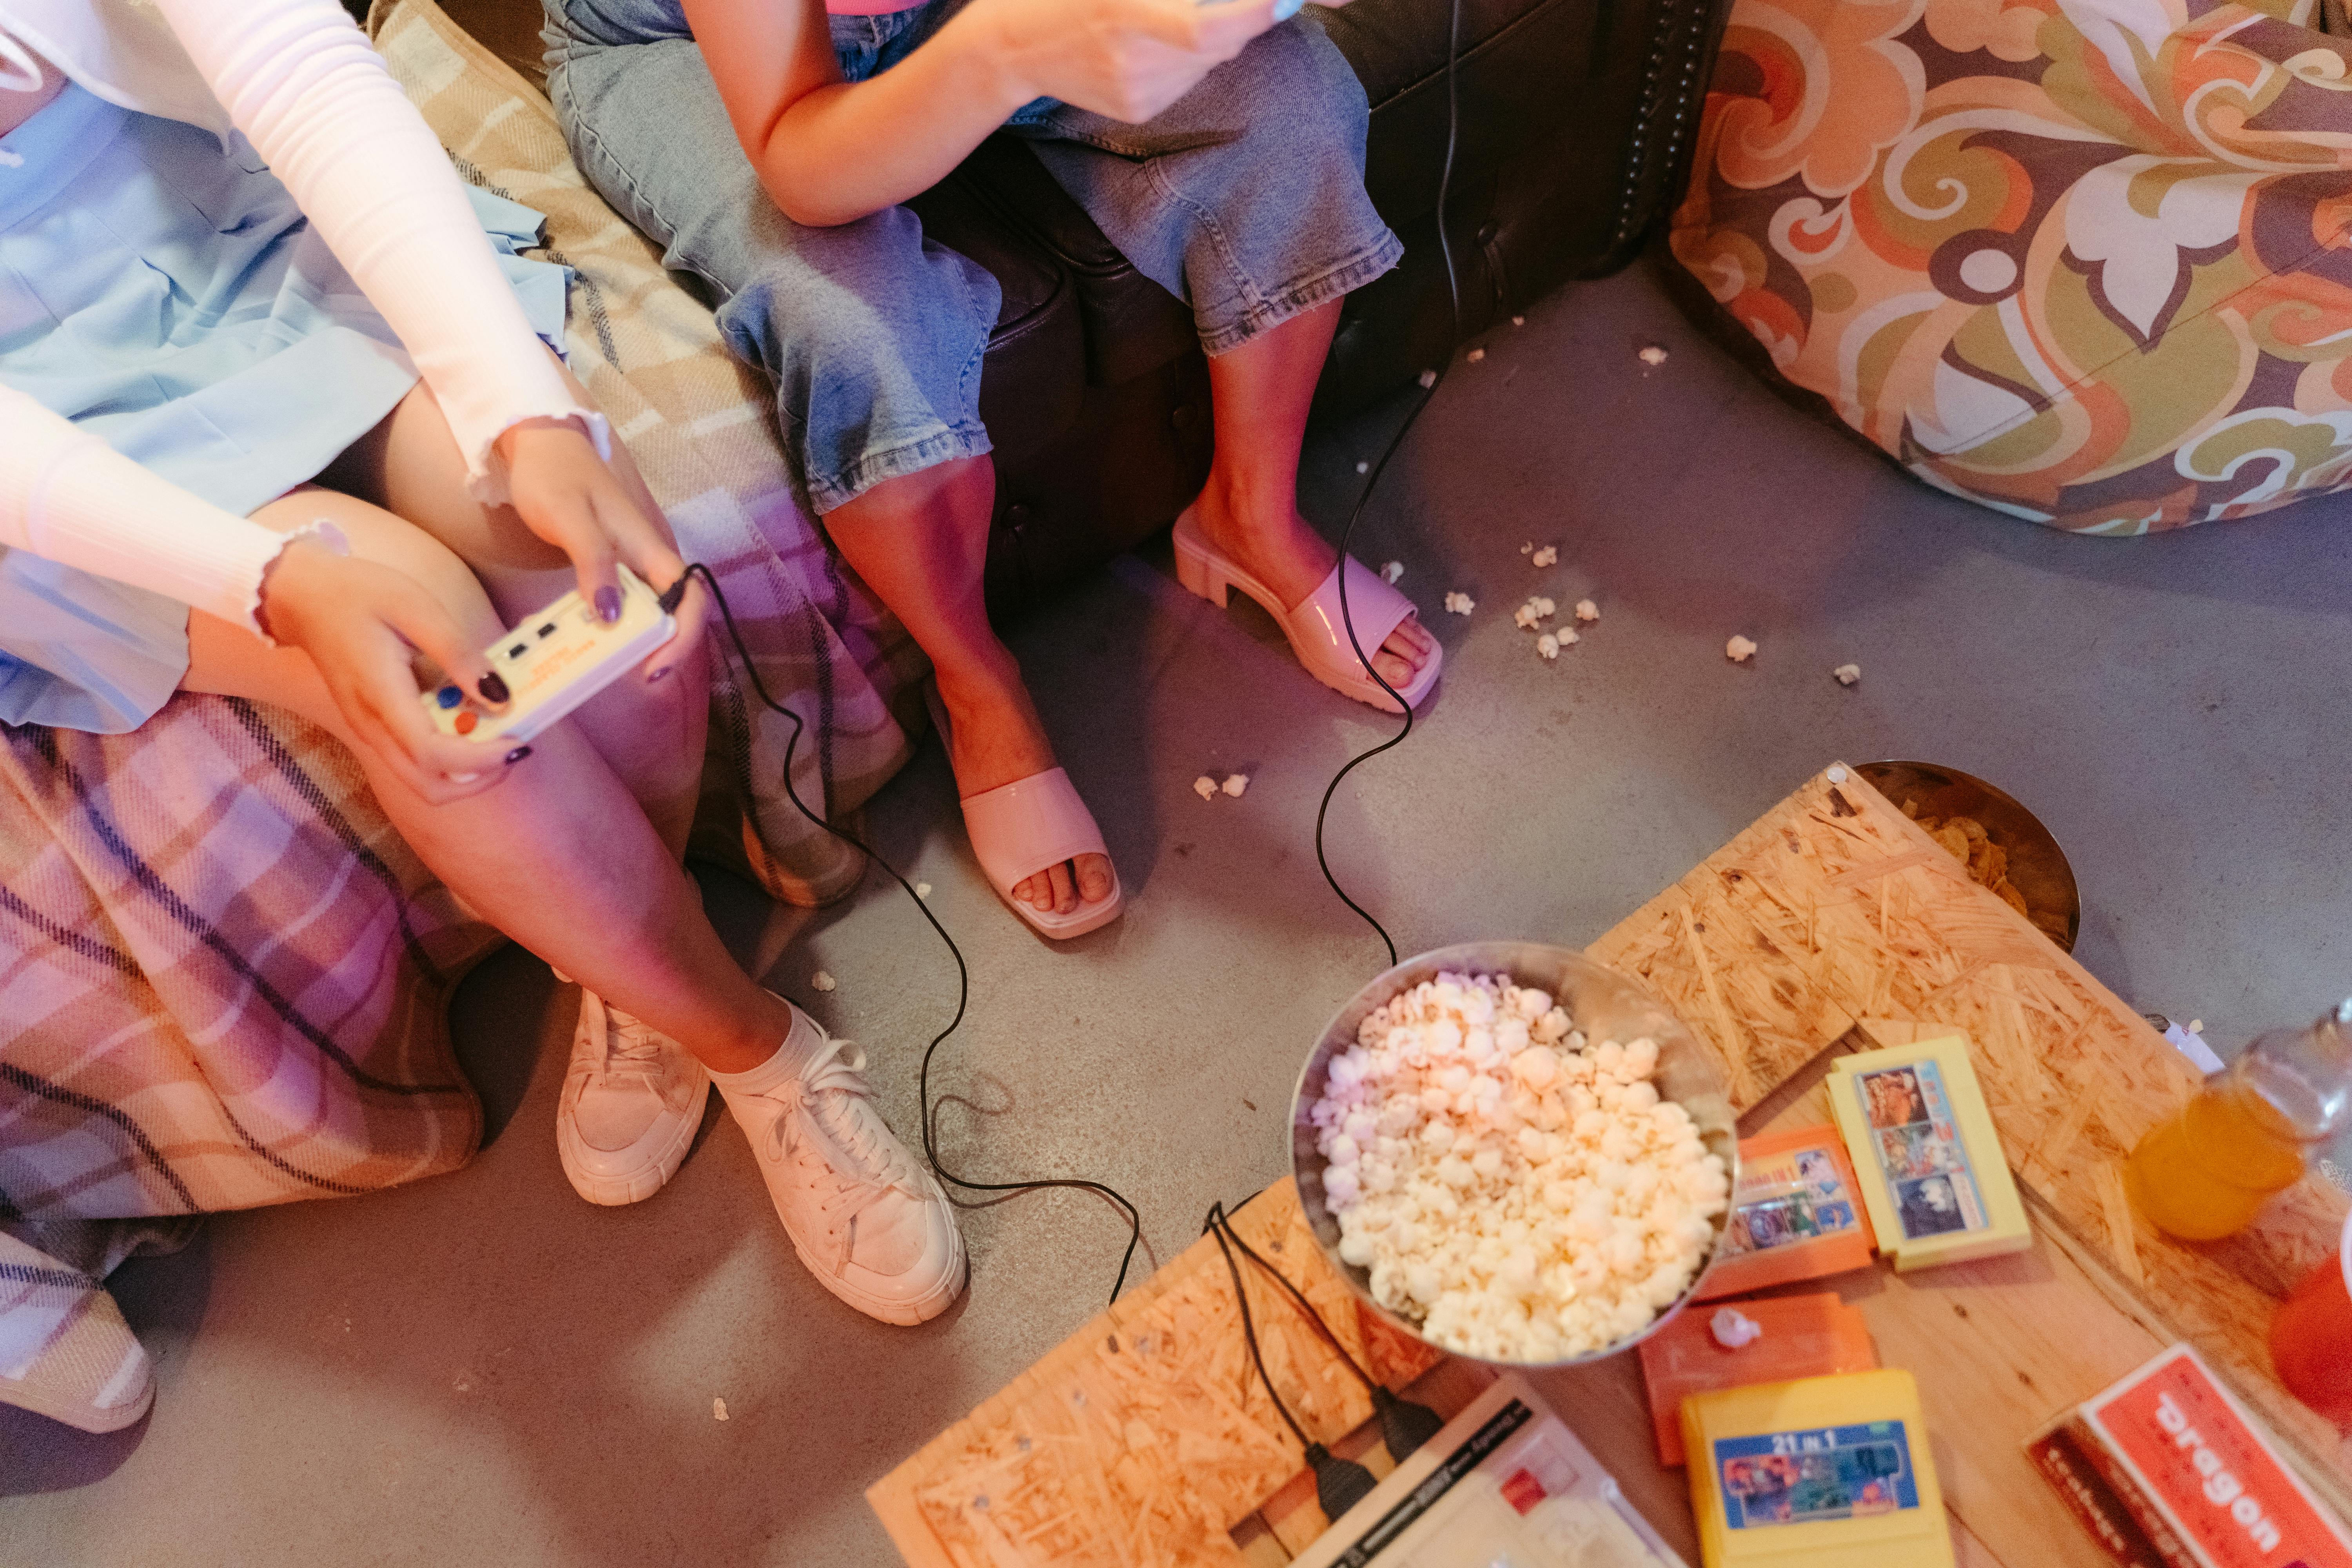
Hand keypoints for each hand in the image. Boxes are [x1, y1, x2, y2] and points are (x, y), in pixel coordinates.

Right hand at [257, 537, 524, 805]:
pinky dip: (450, 756)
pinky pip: (415, 760)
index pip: (433, 754)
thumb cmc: (357, 594)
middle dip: (479, 777)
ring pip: (423, 781)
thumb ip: (460, 655)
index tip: (519, 743)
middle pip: (430, 786)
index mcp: (381, 696)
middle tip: (514, 746)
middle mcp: (372, 726)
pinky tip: (470, 721)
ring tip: (498, 734)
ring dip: (467, 771)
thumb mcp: (417, 608)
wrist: (301, 596)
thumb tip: (501, 697)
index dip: (481, 758)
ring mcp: (370, 731)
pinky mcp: (374, 727)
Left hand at [495, 417, 707, 683]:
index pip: (689, 598)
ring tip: (599, 662)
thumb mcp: (569, 518)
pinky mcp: (609, 567)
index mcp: (648, 547)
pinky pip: (618, 605)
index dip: (682, 637)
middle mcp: (646, 559)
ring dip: (630, 642)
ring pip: (645, 614)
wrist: (539, 442)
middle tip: (630, 676)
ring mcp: (629, 564)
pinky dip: (605, 626)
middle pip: (674, 614)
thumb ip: (593, 564)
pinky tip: (577, 634)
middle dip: (659, 650)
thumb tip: (611, 616)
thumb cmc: (555, 474)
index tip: (654, 666)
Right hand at [970, 0, 1282, 123]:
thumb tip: (1230, 1)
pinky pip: (1186, 81)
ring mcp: (1136, 91)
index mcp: (1123, 12)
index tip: (1278, 1)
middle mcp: (1133, 58)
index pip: (1205, 29)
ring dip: (1209, 38)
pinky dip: (1186, 60)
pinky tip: (1148, 45)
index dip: (1250, 15)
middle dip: (1238, 17)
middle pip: (1219, 44)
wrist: (1013, 45)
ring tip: (1164, 18)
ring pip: (1208, 63)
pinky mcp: (1137, 111)